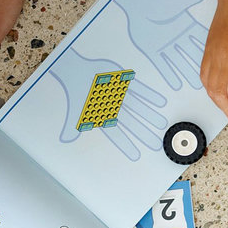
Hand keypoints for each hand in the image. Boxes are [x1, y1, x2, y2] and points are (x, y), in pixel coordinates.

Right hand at [49, 49, 167, 161]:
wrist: (77, 71)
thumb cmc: (77, 92)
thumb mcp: (75, 110)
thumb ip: (72, 126)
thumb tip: (65, 139)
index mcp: (104, 116)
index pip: (116, 134)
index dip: (126, 144)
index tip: (136, 156)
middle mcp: (115, 108)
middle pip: (132, 123)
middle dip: (143, 133)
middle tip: (156, 144)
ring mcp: (121, 96)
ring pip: (138, 108)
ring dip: (149, 116)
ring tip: (162, 124)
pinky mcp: (124, 83)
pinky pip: (139, 90)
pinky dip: (149, 96)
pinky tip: (160, 103)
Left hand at [113, 0, 209, 89]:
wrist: (136, 5)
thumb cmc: (156, 1)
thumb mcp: (178, 0)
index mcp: (187, 26)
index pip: (202, 40)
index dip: (216, 50)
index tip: (226, 58)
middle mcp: (179, 38)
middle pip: (194, 54)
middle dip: (206, 67)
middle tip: (217, 79)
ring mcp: (168, 46)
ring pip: (181, 63)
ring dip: (188, 74)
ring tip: (198, 85)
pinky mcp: (155, 51)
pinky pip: (164, 65)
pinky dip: (170, 74)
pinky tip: (177, 85)